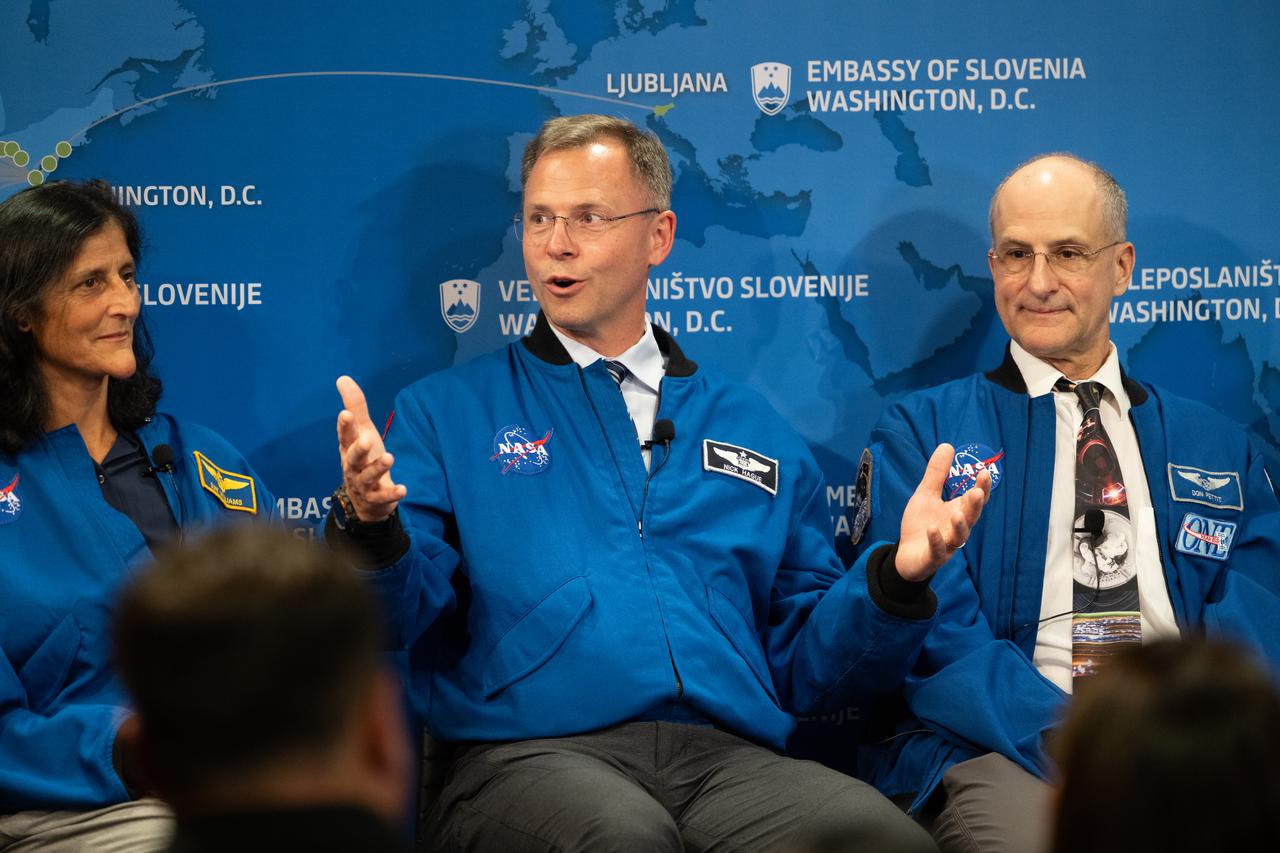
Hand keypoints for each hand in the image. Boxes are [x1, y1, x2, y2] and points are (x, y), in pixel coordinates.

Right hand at [336, 375, 405, 521]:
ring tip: (390, 458)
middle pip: (353, 458)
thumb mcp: (362, 431)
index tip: (345, 414)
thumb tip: (343, 378)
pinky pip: (383, 497)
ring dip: (378, 468)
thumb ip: (355, 407)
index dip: (344, 426)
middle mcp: (353, 466)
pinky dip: (392, 494)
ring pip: (368, 477)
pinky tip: (403, 489)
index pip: (345, 435)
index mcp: (349, 448)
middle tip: (366, 439)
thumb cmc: (364, 458)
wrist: (365, 500)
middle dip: (358, 449)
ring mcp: (364, 484)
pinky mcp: (377, 498)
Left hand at [895, 443, 990, 581]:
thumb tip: (948, 445)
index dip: (982, 488)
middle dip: (974, 506)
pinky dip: (936, 540)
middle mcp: (957, 528)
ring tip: (957, 513)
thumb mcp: (926, 494)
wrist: (906, 554)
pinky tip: (932, 529)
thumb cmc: (921, 523)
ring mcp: (947, 544)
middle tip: (977, 492)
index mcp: (958, 511)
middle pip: (971, 517)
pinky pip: (938, 550)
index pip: (975, 500)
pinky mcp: (933, 557)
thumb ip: (937, 473)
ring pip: (959, 536)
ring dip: (960, 525)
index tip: (984, 472)